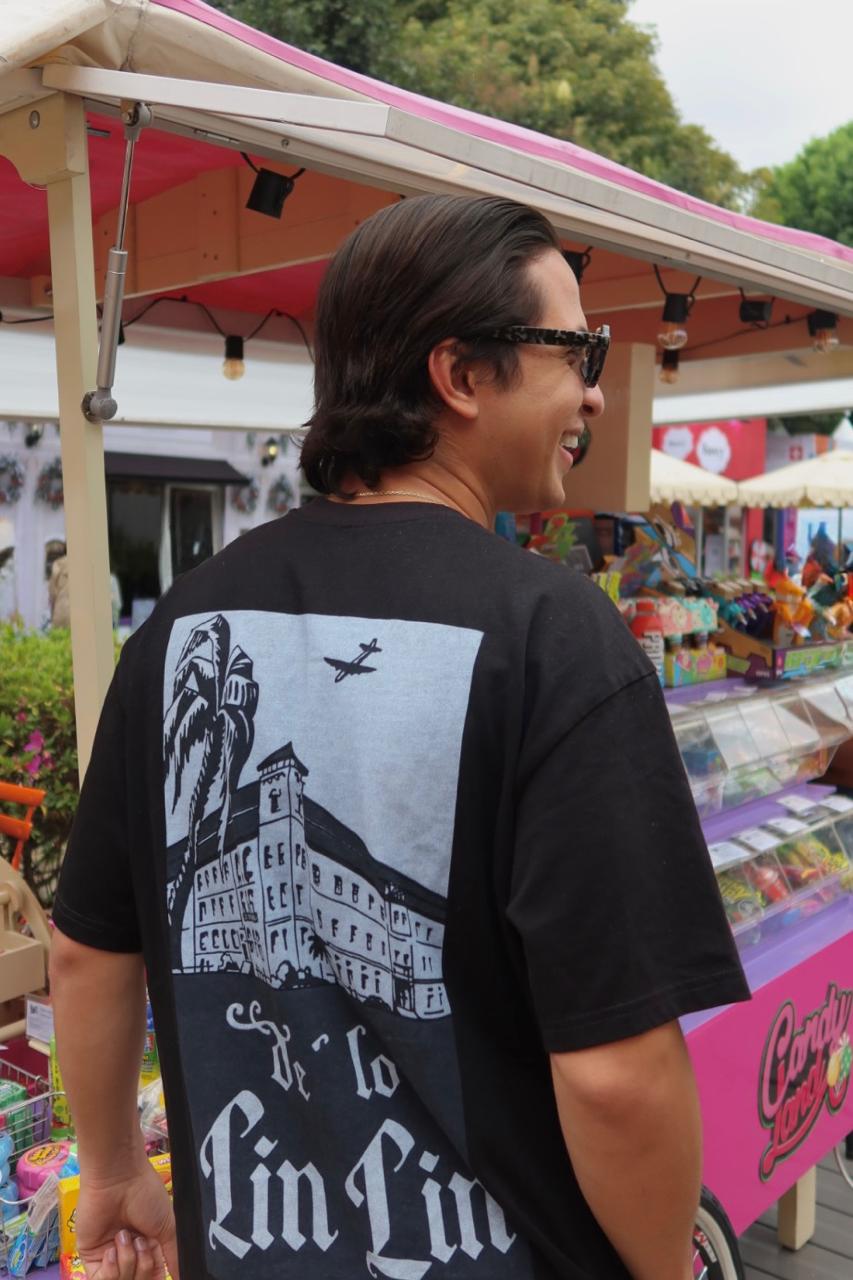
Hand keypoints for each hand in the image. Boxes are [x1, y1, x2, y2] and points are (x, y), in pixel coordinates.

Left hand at [76, 1159, 178, 1279]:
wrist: (119, 1180)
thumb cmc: (145, 1195)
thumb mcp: (168, 1227)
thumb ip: (174, 1256)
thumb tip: (182, 1277)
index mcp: (149, 1248)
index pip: (153, 1277)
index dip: (155, 1274)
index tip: (156, 1257)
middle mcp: (130, 1254)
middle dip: (143, 1266)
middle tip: (141, 1241)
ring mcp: (110, 1257)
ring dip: (127, 1263)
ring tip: (126, 1237)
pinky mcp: (90, 1258)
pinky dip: (110, 1270)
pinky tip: (111, 1249)